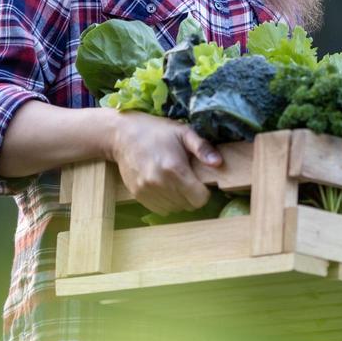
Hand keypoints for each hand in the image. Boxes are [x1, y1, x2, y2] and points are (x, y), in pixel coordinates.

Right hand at [107, 112, 222, 215]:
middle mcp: (160, 184)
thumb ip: (202, 148)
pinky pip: (160, 209)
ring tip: (174, 180)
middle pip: (188, 205)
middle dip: (192, 194)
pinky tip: (164, 185)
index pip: (199, 199)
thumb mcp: (183, 132)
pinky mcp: (138, 195)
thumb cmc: (157, 131)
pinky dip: (166, 201)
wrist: (123, 135)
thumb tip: (219, 163)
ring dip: (179, 199)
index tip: (200, 180)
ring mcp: (147, 191)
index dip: (204, 191)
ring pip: (174, 209)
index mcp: (174, 169)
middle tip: (187, 177)